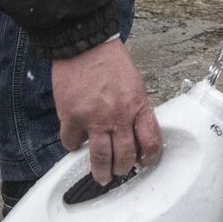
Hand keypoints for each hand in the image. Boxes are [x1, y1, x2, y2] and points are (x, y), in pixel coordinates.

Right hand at [51, 39, 162, 184]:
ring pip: (100, 158)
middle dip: (123, 168)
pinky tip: (76, 143)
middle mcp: (118, 116)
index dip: (149, 158)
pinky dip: (73, 146)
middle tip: (119, 171)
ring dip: (101, 171)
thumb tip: (135, 131)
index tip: (144, 163)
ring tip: (101, 176)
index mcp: (137, 106)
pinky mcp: (72, 118)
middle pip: (125, 156)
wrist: (85, 45)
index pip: (151, 141)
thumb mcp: (135, 84)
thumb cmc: (110, 61)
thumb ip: (136, 109)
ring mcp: (94, 119)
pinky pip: (72, 142)